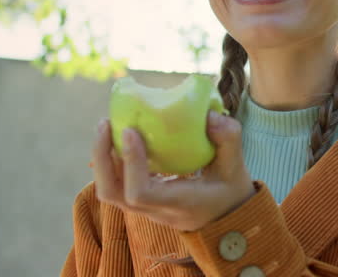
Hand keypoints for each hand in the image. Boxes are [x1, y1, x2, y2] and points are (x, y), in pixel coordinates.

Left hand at [91, 111, 255, 231]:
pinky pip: (116, 184)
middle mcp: (156, 210)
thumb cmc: (230, 192)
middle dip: (101, 158)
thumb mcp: (236, 166)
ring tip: (107, 126)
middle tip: (106, 123)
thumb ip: (228, 139)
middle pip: (112, 194)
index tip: (131, 131)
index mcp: (178, 203)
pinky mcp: (142, 202)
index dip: (131, 162)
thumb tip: (208, 116)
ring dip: (102, 158)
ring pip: (109, 191)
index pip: (140, 193)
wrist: (227, 221)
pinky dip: (111, 160)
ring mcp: (146, 209)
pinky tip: (119, 137)